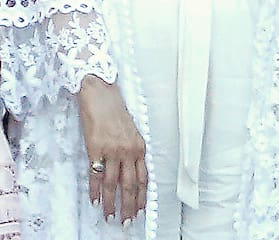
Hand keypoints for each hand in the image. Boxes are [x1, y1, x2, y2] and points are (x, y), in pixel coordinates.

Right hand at [77, 75, 146, 224]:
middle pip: (130, 185)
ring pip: (113, 184)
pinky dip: (96, 190)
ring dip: (112, 203)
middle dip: (129, 206)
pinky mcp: (96, 149)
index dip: (141, 196)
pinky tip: (95, 201)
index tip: (140, 210)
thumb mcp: (132, 132)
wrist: (101, 96)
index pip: (143, 178)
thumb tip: (133, 170)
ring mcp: (112, 151)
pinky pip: (96, 175)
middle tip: (126, 222)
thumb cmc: (116, 113)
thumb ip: (133, 151)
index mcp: (140, 147)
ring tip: (110, 216)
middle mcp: (129, 151)